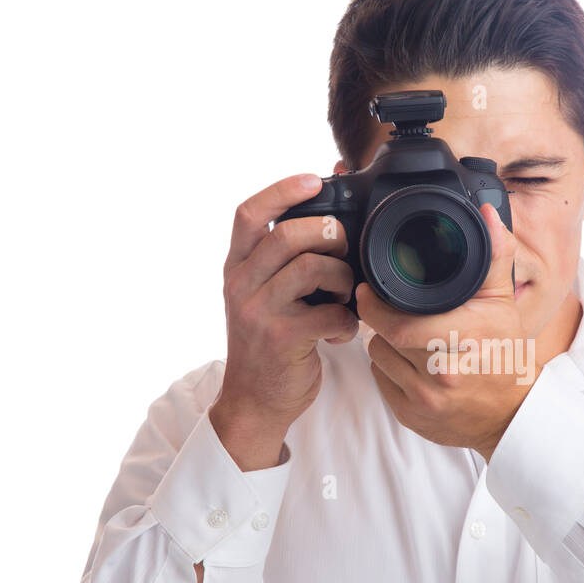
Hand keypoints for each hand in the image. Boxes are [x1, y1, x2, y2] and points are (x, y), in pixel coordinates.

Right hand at [210, 174, 358, 469]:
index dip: (282, 191)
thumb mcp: (262, 295)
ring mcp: (258, 312)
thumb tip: (322, 207)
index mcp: (236, 268)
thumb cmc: (269, 343)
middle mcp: (240, 285)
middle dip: (329, 235)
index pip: (248, 214)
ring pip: (312, 268)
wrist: (254, 401)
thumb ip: (282, 259)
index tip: (314, 180)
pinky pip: (330, 313)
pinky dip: (347, 321)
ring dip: (343, 278)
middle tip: (344, 253)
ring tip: (345, 296)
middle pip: (288, 234)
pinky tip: (342, 331)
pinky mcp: (283, 338)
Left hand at [358, 202, 539, 461]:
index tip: (371, 290)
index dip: (376, 304)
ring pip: (379, 358)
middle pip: (384, 338)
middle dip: (380, 319)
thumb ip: (494, 257)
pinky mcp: (411, 417)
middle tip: (383, 306)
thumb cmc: (505, 355)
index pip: (398, 323)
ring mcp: (426, 400)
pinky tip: (410, 363)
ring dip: (384, 343)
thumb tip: (487, 215)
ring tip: (406, 336)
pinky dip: (389, 369)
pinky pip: (382, 382)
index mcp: (465, 340)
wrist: (509, 416)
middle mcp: (443, 374)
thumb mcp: (504, 304)